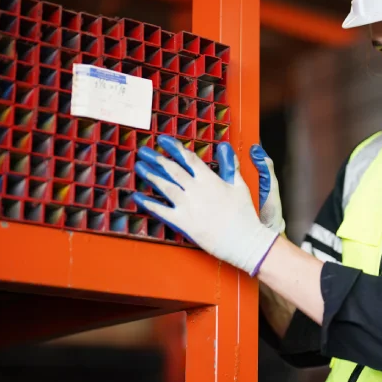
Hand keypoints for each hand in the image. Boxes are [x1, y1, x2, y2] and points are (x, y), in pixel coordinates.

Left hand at [132, 135, 278, 275]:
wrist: (243, 240)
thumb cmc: (244, 214)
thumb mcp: (240, 186)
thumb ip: (230, 166)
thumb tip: (225, 148)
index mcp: (209, 179)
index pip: (189, 158)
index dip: (174, 148)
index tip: (163, 140)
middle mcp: (196, 190)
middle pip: (172, 170)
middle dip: (157, 158)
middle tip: (144, 151)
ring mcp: (187, 206)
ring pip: (164, 186)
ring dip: (150, 175)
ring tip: (139, 167)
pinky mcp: (183, 222)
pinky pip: (161, 211)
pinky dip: (148, 203)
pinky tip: (137, 196)